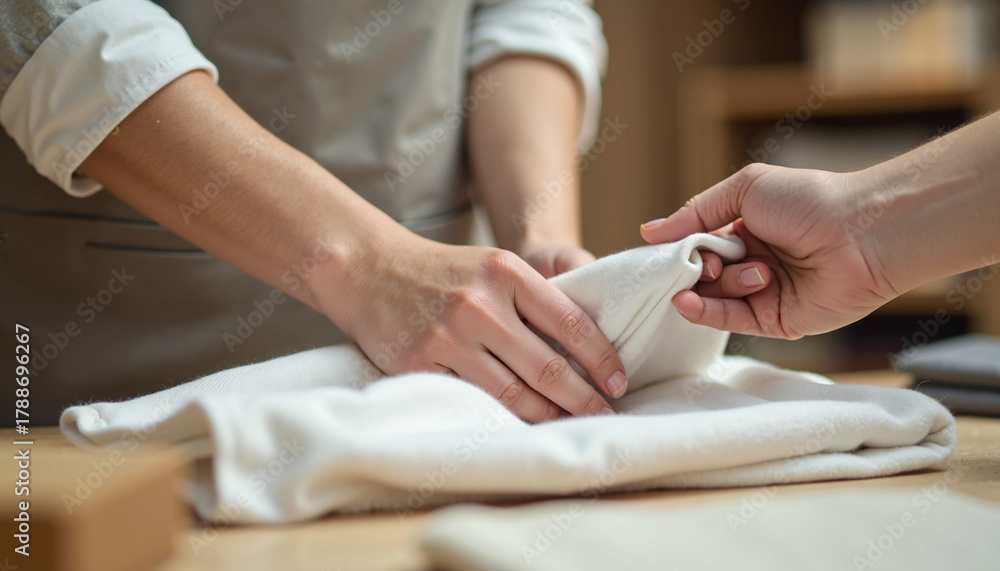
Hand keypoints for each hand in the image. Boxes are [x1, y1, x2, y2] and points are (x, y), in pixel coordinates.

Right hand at [334, 231, 626, 422]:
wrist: (370, 269)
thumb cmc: (443, 271)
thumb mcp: (494, 265)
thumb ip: (536, 296)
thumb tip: (587, 346)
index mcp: (507, 273)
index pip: (572, 323)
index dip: (603, 359)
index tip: (619, 381)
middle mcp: (480, 304)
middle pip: (549, 367)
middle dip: (585, 398)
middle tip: (605, 414)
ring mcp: (449, 337)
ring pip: (514, 393)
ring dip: (549, 416)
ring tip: (569, 424)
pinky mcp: (421, 363)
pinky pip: (474, 401)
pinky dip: (502, 417)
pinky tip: (523, 425)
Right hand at [640, 163, 897, 338]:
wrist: (861, 233)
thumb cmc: (810, 201)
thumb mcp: (744, 190)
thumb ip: (695, 212)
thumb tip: (648, 232)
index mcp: (745, 230)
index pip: (696, 246)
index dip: (681, 250)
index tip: (668, 250)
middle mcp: (752, 262)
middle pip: (701, 275)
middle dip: (695, 270)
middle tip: (706, 262)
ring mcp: (762, 294)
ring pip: (713, 298)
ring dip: (715, 285)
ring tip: (743, 270)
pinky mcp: (774, 322)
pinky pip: (729, 322)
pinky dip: (705, 314)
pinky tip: (686, 302)